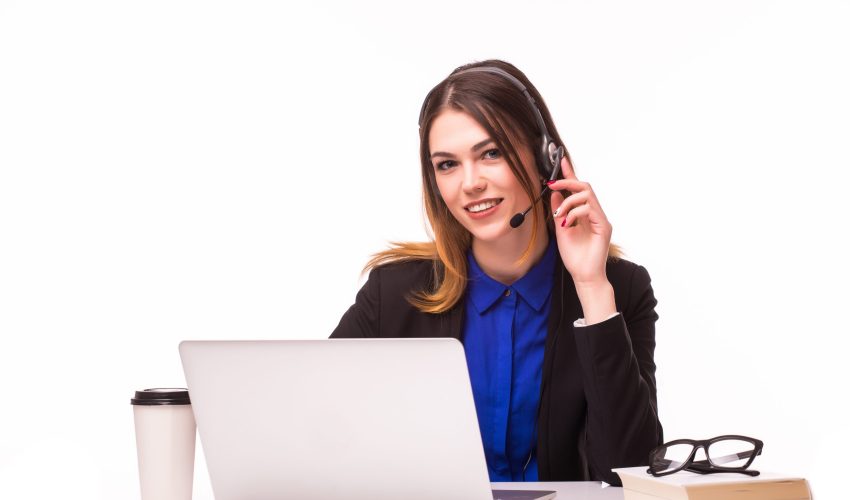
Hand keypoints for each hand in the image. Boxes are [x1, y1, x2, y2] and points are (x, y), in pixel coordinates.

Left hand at [548, 156, 612, 287]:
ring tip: (560, 216)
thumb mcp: (561, 230)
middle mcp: (595, 214)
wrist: (584, 276)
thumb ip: (559, 211)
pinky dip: (574, 213)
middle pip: (585, 186)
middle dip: (567, 181)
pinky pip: (589, 209)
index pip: (578, 189)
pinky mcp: (604, 226)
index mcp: (584, 214)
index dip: (570, 174)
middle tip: (552, 184)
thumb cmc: (575, 256)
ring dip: (568, 201)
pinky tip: (567, 224)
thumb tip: (554, 194)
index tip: (560, 160)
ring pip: (586, 195)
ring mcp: (600, 219)